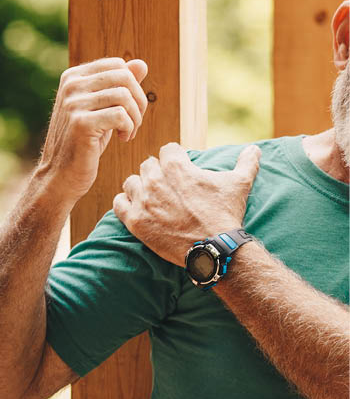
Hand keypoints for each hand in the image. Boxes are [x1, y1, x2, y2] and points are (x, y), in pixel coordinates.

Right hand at [39, 57, 147, 204]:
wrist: (60, 176)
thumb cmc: (85, 142)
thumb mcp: (103, 109)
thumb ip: (120, 86)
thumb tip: (141, 64)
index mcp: (73, 77)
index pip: (117, 64)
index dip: (133, 86)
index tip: (130, 109)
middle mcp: (71, 86)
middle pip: (124, 77)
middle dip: (139, 101)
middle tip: (135, 123)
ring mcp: (74, 103)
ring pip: (124, 96)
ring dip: (135, 118)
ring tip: (128, 133)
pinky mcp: (81, 123)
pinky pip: (120, 116)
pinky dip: (129, 128)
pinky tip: (123, 139)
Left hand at [113, 142, 260, 265]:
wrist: (214, 248)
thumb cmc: (226, 214)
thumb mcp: (239, 184)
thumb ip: (247, 162)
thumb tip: (256, 149)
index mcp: (177, 166)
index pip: (167, 150)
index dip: (174, 158)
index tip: (180, 170)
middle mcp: (156, 179)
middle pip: (148, 165)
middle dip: (157, 173)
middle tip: (167, 188)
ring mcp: (143, 200)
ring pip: (131, 182)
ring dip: (139, 188)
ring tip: (151, 199)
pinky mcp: (135, 221)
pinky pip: (119, 203)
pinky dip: (125, 204)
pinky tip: (136, 209)